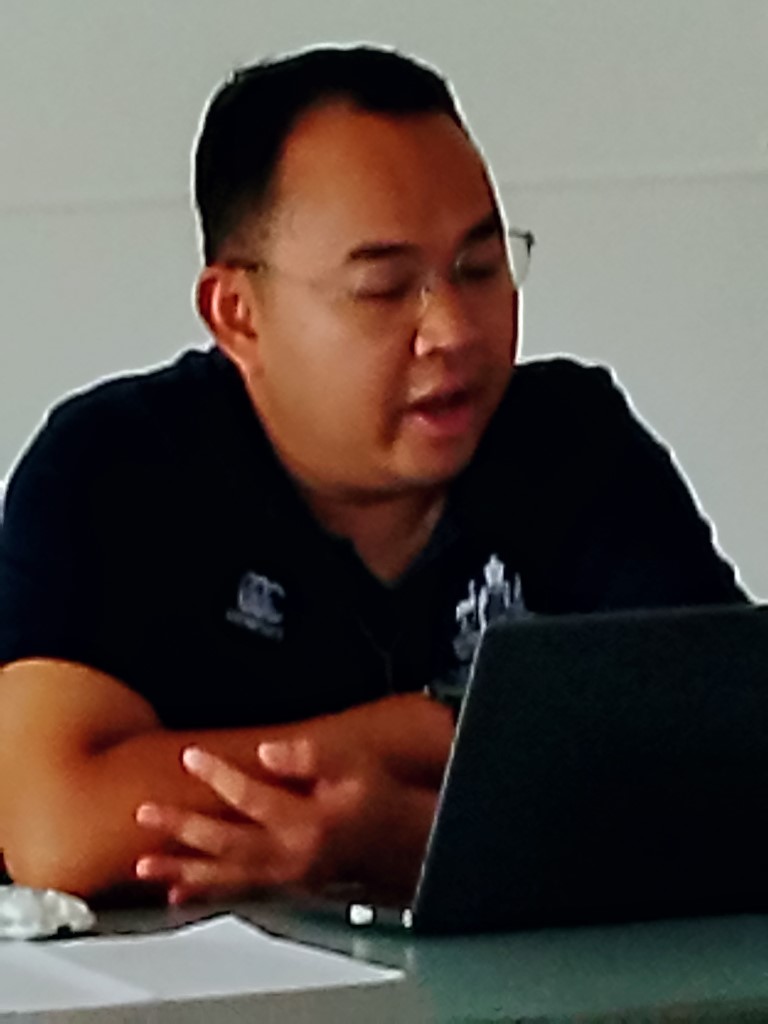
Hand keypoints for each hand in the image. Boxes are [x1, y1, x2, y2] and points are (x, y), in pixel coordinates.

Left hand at [134, 698, 448, 903]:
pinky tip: (179, 891)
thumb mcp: (353, 764)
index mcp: (309, 820)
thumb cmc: (376, 796)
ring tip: (145, 865)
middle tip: (146, 814)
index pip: (253, 797)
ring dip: (184, 869)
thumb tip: (267, 751)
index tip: (190, 756)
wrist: (403, 841)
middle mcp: (293, 854)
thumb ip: (310, 756)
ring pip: (228, 875)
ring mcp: (288, 875)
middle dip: (184, 828)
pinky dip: (207, 891)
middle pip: (228, 843)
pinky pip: (239, 892)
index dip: (219, 775)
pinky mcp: (286, 886)